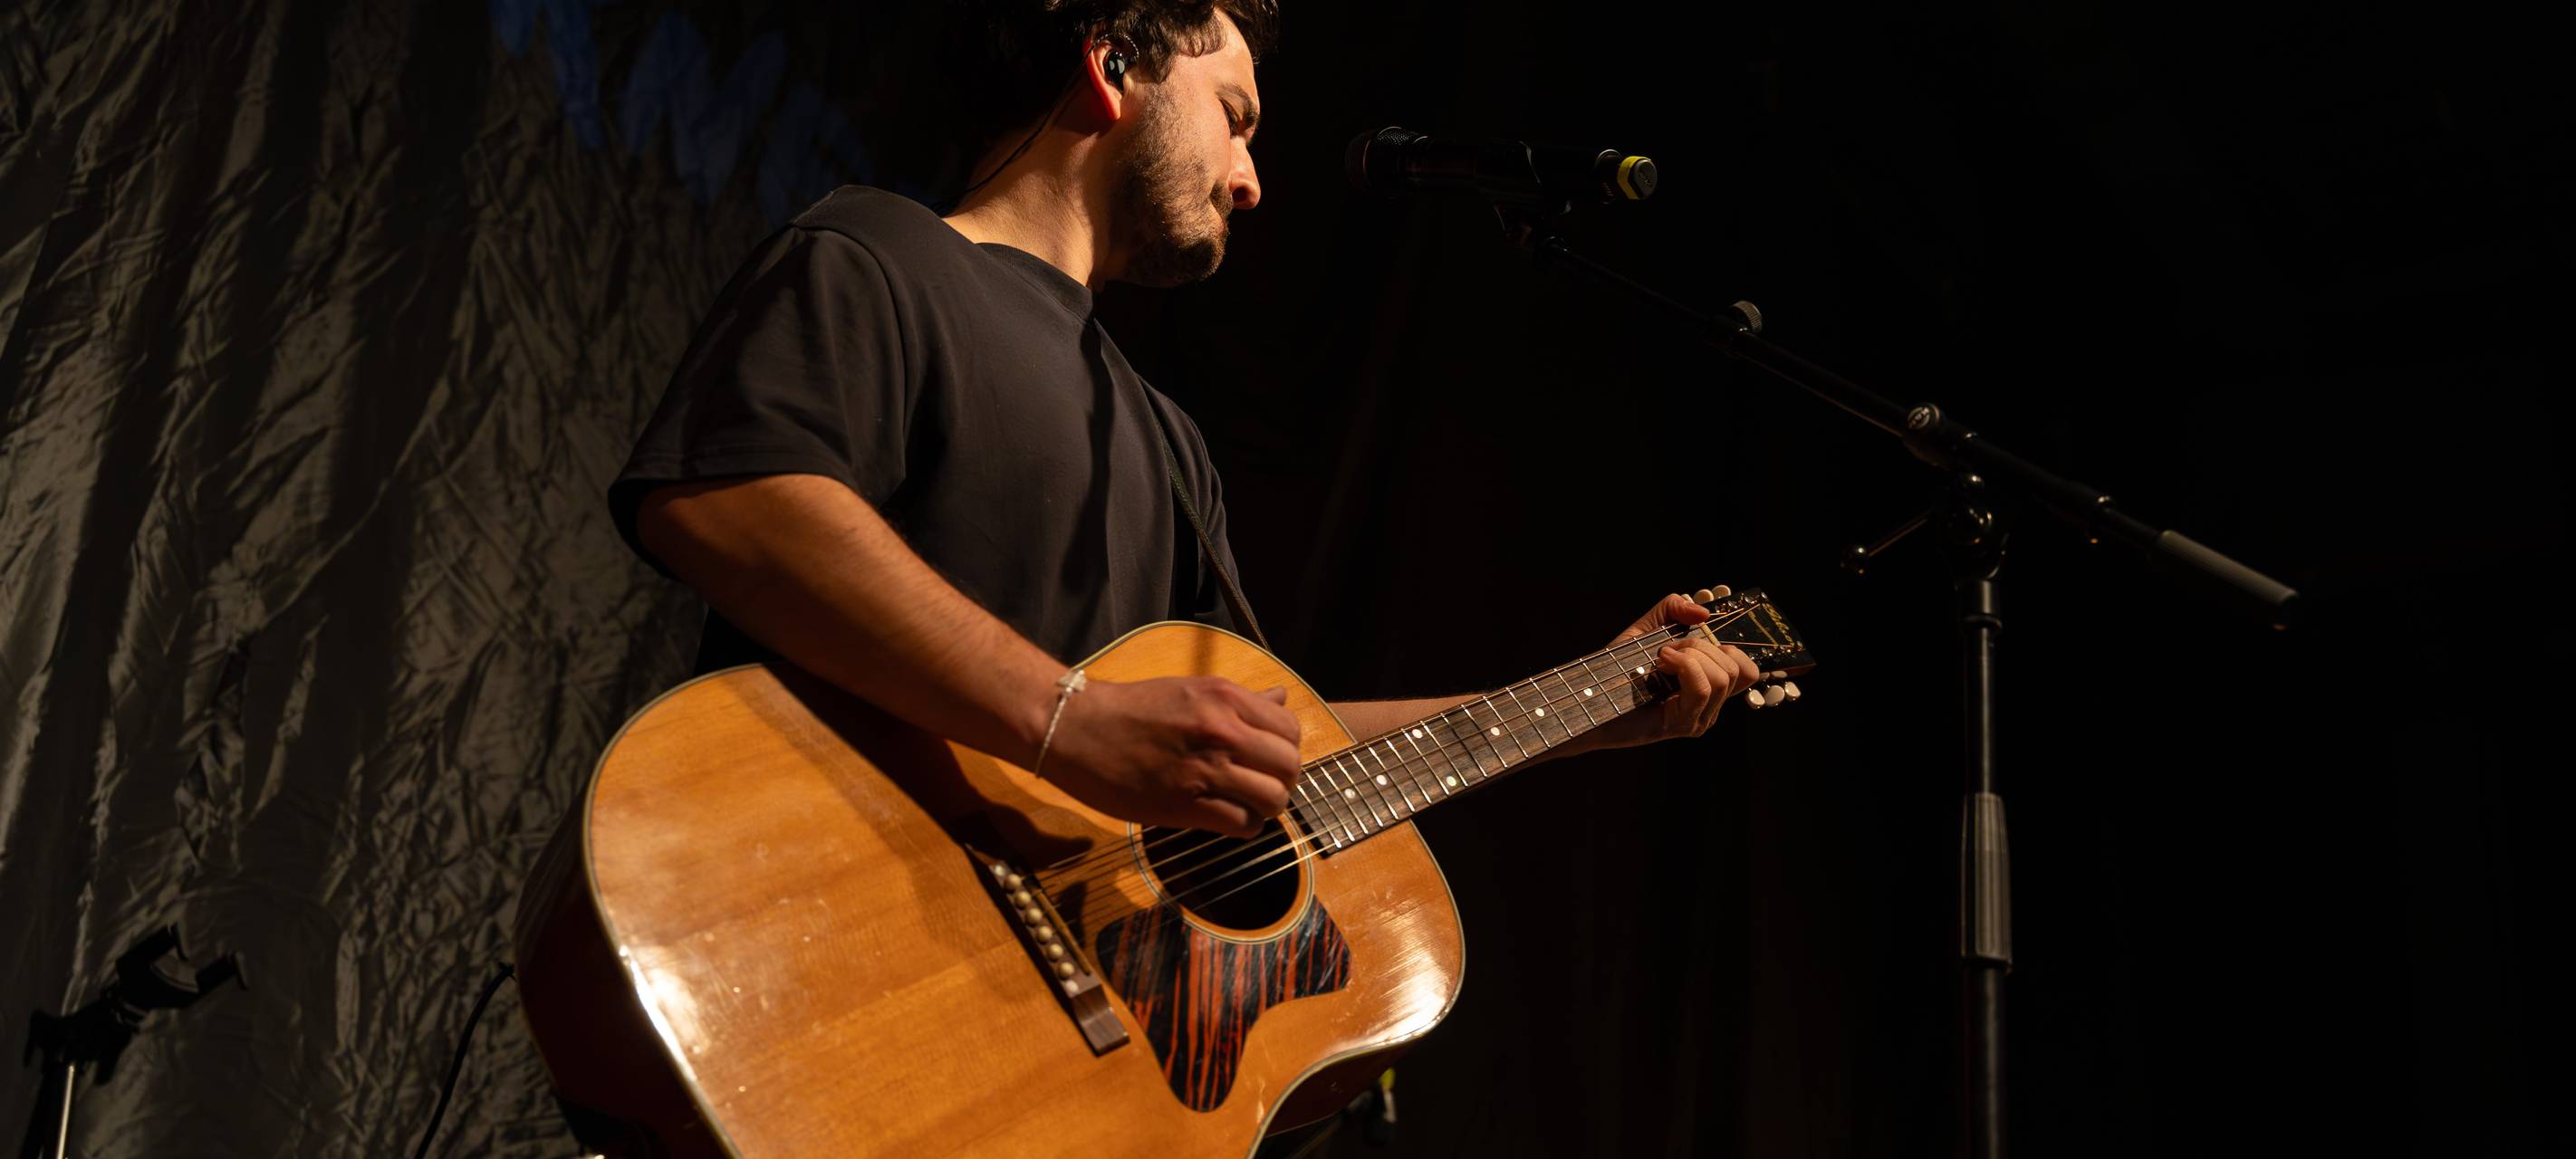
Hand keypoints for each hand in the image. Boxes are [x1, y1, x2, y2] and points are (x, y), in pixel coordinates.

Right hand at [1035, 676, 1304, 836]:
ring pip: (1272, 799)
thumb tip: (1280, 698)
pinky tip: (1226, 818)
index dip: (1285, 749)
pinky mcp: (1186, 804)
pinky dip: (1243, 826)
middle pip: (1289, 766)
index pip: (1290, 729)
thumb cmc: (1130, 709)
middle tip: (1262, 786)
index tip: (1269, 760)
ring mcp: (1205, 769)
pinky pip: (1242, 824)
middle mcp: (1223, 730)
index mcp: (1225, 698)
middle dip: (1283, 781)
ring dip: (1265, 808)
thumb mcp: (1190, 689)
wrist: (1076, 729)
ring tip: (1245, 804)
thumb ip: (1240, 700)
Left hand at [1579, 593, 1761, 751]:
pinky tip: (1660, 663)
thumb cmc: (1614, 670)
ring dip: (1691, 655)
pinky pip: (1701, 688)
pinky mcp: (1683, 725)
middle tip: (1668, 648)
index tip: (1696, 635)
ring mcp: (1699, 718)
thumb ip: (1673, 610)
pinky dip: (1683, 665)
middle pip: (1737, 668)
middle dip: (1701, 645)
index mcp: (1707, 685)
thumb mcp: (1645, 629)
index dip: (1732, 645)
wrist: (1587, 700)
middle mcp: (1709, 706)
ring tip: (1661, 657)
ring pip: (1723, 677)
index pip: (1748, 670)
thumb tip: (1703, 611)